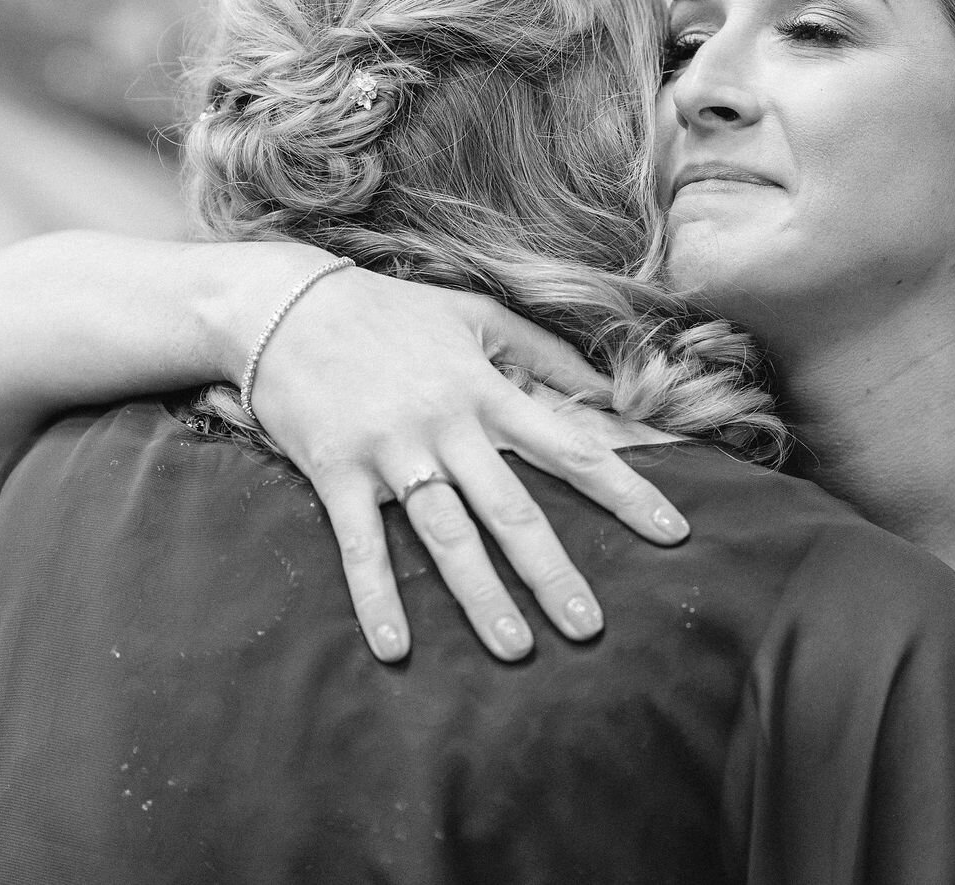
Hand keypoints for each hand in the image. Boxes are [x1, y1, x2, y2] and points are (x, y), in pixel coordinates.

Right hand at [246, 266, 690, 662]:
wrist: (282, 304)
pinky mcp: (335, 472)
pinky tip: (397, 648)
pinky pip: (359, 544)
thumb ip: (543, 353)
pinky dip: (377, 597)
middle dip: (554, 571)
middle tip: (591, 627)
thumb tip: (608, 388)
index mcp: (486, 390)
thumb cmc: (388, 312)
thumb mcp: (474, 316)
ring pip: (446, 535)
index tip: (672, 532)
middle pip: (512, 509)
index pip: (571, 447)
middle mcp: (446, 425)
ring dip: (481, 597)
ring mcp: (390, 451)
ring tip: (516, 649)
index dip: (625, 491)